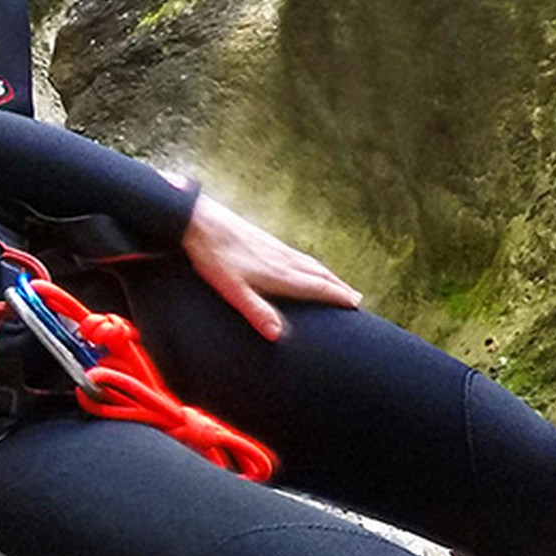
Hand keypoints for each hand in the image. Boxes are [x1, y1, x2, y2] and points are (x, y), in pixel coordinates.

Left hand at [180, 193, 361, 340]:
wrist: (197, 220)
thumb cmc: (212, 257)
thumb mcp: (232, 290)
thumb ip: (256, 311)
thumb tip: (278, 336)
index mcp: (280, 274)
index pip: (318, 287)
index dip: (337, 297)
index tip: (356, 307)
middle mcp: (283, 259)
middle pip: (320, 274)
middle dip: (339, 287)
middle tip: (357, 300)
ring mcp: (274, 247)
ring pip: (309, 263)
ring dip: (328, 275)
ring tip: (339, 283)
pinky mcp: (264, 240)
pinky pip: (297, 255)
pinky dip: (310, 264)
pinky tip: (303, 264)